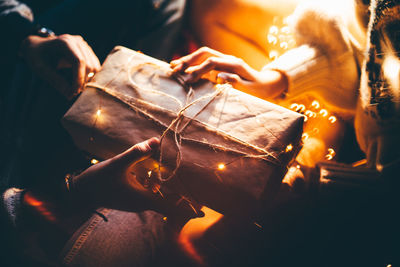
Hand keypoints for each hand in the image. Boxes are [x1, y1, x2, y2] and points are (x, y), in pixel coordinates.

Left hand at [20, 34, 100, 98]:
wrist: (38, 47)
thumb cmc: (37, 56)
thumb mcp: (40, 68)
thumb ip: (55, 80)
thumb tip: (70, 96)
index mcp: (64, 42)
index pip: (79, 61)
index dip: (78, 79)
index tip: (73, 92)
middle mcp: (77, 41)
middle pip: (89, 65)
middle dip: (82, 81)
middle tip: (71, 92)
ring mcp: (84, 45)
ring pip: (95, 67)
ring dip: (87, 80)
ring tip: (74, 87)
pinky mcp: (88, 52)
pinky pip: (95, 67)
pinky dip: (89, 77)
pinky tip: (78, 80)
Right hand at [73, 138, 201, 220]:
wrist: (80, 191)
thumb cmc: (98, 180)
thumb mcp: (117, 163)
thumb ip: (136, 152)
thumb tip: (156, 141)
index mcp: (143, 198)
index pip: (170, 209)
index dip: (186, 212)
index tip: (202, 215)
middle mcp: (142, 202)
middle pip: (168, 200)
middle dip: (182, 195)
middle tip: (198, 188)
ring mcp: (137, 200)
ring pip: (158, 193)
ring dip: (167, 185)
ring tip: (175, 173)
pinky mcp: (132, 196)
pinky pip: (150, 190)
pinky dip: (155, 182)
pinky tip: (152, 169)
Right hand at [170, 47, 287, 98]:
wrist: (265, 84)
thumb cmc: (258, 90)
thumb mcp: (250, 89)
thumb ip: (236, 82)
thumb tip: (220, 75)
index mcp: (235, 64)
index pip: (212, 62)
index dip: (198, 69)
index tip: (188, 79)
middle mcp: (228, 59)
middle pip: (205, 53)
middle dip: (189, 60)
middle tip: (175, 69)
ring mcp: (223, 61)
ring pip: (202, 56)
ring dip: (188, 60)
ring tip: (172, 66)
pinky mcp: (220, 67)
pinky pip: (204, 63)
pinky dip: (192, 65)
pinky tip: (181, 69)